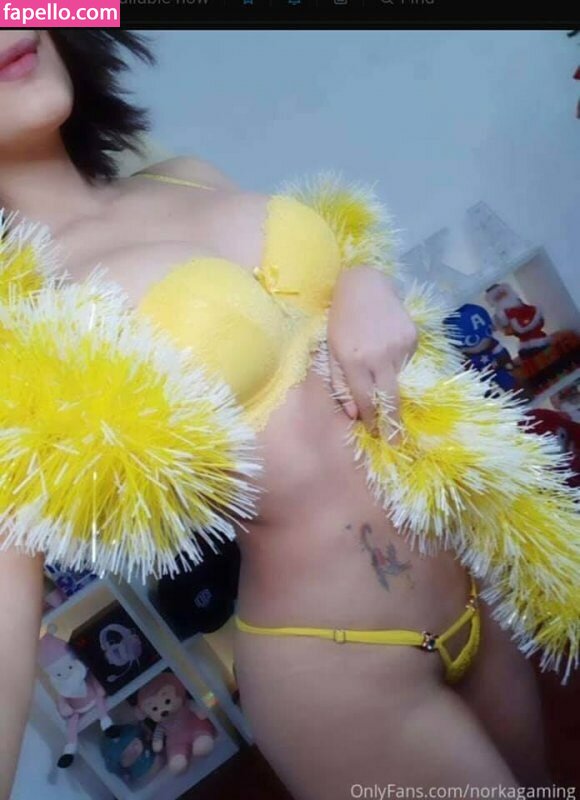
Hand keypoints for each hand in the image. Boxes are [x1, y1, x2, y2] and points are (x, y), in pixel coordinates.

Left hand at [327, 266, 417, 435]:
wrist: (365, 284)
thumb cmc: (341, 319)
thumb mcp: (331, 350)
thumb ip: (340, 383)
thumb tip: (353, 414)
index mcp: (353, 360)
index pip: (366, 400)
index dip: (372, 420)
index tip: (377, 435)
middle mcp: (378, 356)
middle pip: (390, 398)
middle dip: (393, 422)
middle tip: (397, 440)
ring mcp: (399, 347)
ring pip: (400, 378)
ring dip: (392, 380)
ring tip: (379, 359)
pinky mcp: (413, 337)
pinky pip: (407, 361)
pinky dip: (398, 360)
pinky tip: (387, 343)